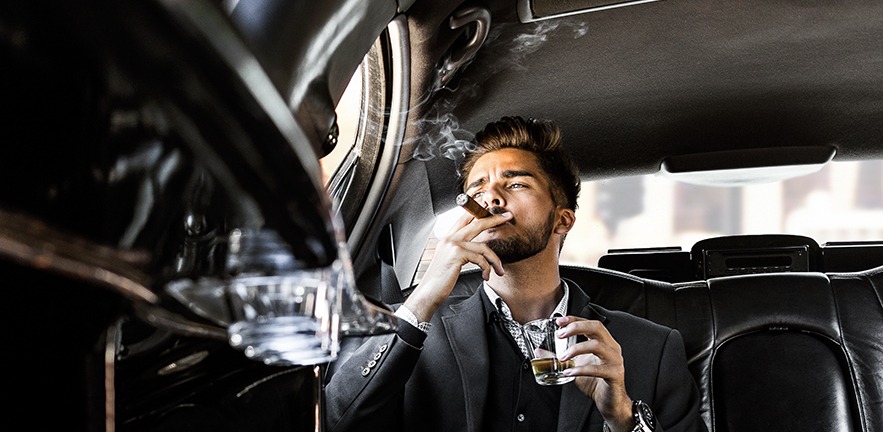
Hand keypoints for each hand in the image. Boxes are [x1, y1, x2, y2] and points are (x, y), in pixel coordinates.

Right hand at [402, 210, 511, 321]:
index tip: (489, 207)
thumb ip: (460, 252)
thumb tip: (478, 251)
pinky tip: (486, 276)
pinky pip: (481, 258)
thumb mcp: (450, 262)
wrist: (428, 293)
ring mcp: (453, 245)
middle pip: (476, 223)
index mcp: (447, 239)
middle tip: (507, 217)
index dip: (477, 210)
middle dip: (494, 219)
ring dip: (495, 260)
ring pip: (483, 246)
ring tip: (500, 270)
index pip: (464, 219)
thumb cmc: (440, 281)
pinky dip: (487, 269)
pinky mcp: (457, 254)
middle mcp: (449, 239)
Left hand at [555, 316, 633, 430]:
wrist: (609, 401)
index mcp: (604, 342)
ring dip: (575, 349)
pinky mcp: (614, 374)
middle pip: (596, 328)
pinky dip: (580, 370)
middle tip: (560, 334)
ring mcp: (615, 360)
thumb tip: (540, 352)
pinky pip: (597, 369)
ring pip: (596, 346)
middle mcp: (612, 348)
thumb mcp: (575, 365)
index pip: (590, 323)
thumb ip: (560, 357)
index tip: (559, 321)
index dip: (575, 319)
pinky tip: (568, 372)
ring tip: (562, 358)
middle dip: (576, 327)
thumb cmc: (595, 381)